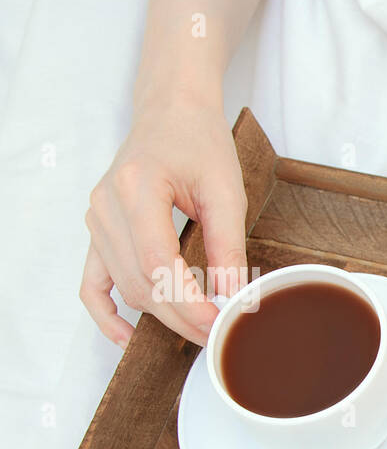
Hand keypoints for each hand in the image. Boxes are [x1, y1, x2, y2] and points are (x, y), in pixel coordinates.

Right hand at [81, 99, 247, 346]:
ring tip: (198, 329)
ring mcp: (97, 219)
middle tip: (217, 335)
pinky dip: (106, 312)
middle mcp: (107, 205)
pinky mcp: (98, 229)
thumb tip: (232, 296)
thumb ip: (228, 245)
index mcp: (137, 188)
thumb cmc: (199, 142)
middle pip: (140, 282)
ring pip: (124, 286)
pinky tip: (127, 336)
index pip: (158, 263)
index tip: (217, 323)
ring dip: (160, 315)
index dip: (188, 302)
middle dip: (180, 316)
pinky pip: (92, 282)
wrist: (171, 112)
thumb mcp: (226, 190)